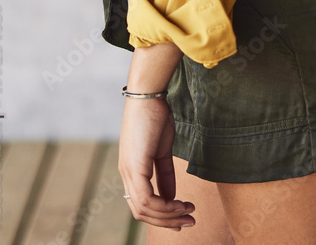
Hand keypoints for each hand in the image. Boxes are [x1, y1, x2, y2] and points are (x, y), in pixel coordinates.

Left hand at [118, 97, 195, 231]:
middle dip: (167, 221)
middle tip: (190, 221)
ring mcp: (129, 172)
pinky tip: (180, 203)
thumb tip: (171, 196)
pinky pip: (147, 199)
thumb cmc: (155, 116)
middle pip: (142, 212)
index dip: (162, 215)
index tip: (182, 216)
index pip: (142, 204)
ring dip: (168, 215)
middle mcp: (126, 174)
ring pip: (144, 209)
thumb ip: (165, 173)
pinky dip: (164, 206)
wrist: (148, 95)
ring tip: (189, 211)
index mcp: (131, 170)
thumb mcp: (162, 149)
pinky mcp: (135, 167)